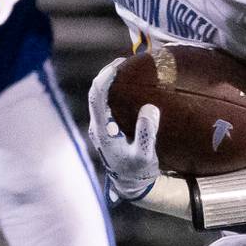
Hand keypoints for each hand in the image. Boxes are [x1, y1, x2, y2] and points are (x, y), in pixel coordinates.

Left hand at [87, 58, 159, 200]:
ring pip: (101, 98)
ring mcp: (102, 127)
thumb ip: (146, 134)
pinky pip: (109, 104)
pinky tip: (131, 86)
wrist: (131, 185)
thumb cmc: (138, 172)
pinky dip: (117, 91)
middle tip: (124, 61)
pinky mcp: (109, 128)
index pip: (97, 98)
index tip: (118, 65)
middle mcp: (98, 126)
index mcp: (102, 131)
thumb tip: (149, 108)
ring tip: (127, 68)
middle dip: (107, 74)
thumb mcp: (144, 156)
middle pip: (96, 93)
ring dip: (111, 82)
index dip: (104, 78)